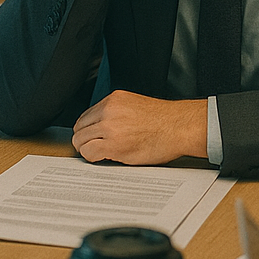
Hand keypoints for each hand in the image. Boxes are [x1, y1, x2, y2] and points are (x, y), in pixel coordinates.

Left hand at [72, 90, 207, 164]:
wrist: (179, 127)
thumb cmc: (164, 121)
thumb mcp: (134, 106)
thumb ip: (115, 113)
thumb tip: (100, 128)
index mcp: (114, 100)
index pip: (86, 115)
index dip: (87, 130)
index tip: (90, 137)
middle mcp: (109, 110)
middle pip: (79, 128)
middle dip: (84, 140)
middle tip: (93, 148)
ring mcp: (110, 127)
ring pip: (81, 141)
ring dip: (87, 149)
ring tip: (99, 154)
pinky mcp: (113, 144)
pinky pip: (89, 153)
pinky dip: (92, 158)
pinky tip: (103, 158)